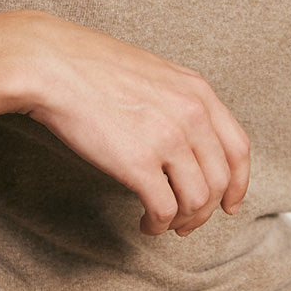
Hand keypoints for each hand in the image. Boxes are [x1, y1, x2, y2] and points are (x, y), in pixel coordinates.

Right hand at [16, 13, 249, 236]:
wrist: (52, 65)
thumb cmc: (91, 67)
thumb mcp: (153, 73)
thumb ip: (178, 102)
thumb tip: (187, 141)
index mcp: (197, 91)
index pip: (238, 148)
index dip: (238, 183)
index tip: (229, 203)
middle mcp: (191, 115)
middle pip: (220, 180)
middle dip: (206, 210)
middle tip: (187, 224)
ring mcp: (168, 139)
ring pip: (198, 200)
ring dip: (183, 221)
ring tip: (162, 224)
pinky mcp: (138, 164)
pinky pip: (165, 209)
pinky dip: (159, 224)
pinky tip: (145, 223)